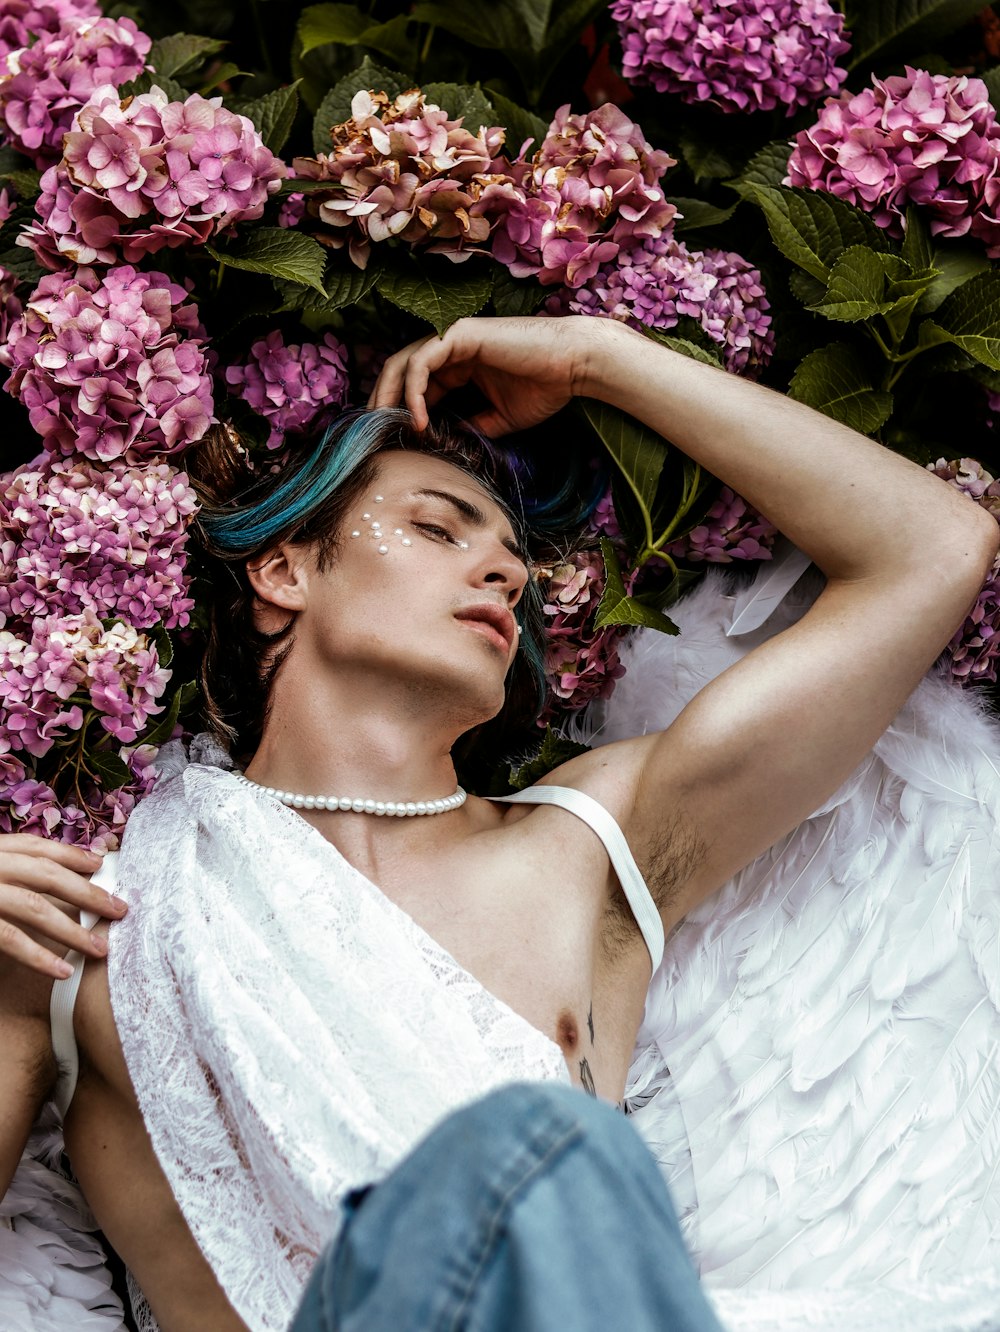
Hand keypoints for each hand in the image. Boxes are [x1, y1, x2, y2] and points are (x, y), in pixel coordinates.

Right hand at [0, 836, 125, 977]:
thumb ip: (10, 871)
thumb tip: (57, 876)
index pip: (34, 847)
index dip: (69, 855)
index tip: (100, 864)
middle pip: (46, 875)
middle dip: (87, 893)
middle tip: (120, 910)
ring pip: (36, 908)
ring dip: (73, 931)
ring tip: (100, 950)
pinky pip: (11, 939)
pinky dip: (39, 956)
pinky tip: (64, 970)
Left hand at [368, 314, 615, 435]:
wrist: (573, 366)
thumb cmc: (545, 387)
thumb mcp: (501, 419)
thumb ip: (472, 426)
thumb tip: (449, 442)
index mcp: (459, 365)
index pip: (416, 384)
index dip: (400, 410)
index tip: (392, 439)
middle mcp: (452, 347)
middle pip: (400, 370)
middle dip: (382, 400)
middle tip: (373, 431)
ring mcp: (454, 337)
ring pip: (403, 363)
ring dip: (389, 395)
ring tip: (387, 425)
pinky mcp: (460, 334)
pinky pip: (422, 362)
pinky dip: (414, 390)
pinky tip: (419, 418)